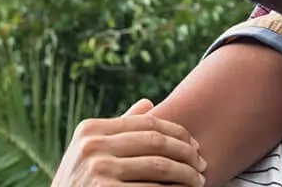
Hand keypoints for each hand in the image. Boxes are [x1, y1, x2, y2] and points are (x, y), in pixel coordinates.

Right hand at [52, 98, 207, 186]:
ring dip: (186, 174)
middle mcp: (92, 146)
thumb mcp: (90, 150)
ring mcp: (98, 171)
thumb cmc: (79, 182)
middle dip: (186, 152)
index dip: (176, 132)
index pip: (146, 123)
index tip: (194, 144)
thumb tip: (149, 103)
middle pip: (156, 142)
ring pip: (159, 166)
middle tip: (202, 163)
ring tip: (199, 180)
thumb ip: (119, 127)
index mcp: (91, 129)